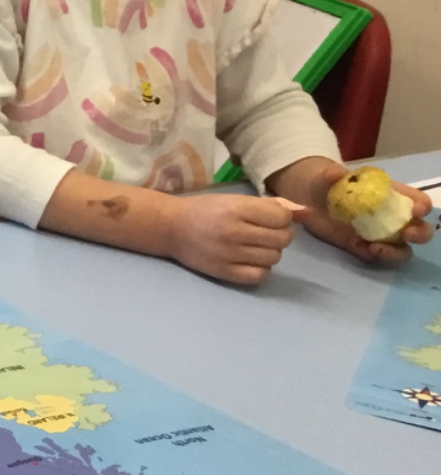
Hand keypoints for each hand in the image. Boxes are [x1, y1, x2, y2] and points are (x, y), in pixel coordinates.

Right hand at [165, 194, 294, 284]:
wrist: (170, 227)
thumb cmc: (206, 209)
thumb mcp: (235, 200)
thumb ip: (271, 205)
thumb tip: (305, 211)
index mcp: (236, 208)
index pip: (282, 217)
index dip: (282, 218)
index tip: (269, 218)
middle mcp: (233, 231)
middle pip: (282, 238)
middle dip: (279, 235)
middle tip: (263, 232)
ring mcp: (228, 254)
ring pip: (274, 257)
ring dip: (269, 251)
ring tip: (254, 246)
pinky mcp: (224, 272)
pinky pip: (260, 275)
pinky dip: (260, 268)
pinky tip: (249, 260)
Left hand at [272, 157, 434, 267]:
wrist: (306, 196)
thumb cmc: (326, 180)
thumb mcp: (328, 174)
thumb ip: (333, 174)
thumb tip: (335, 174)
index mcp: (392, 195)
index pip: (418, 201)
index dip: (422, 206)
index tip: (416, 210)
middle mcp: (391, 217)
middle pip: (419, 229)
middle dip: (419, 233)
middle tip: (406, 234)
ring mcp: (377, 234)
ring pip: (401, 249)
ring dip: (395, 252)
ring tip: (376, 248)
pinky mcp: (360, 246)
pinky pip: (373, 255)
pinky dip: (370, 254)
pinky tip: (358, 247)